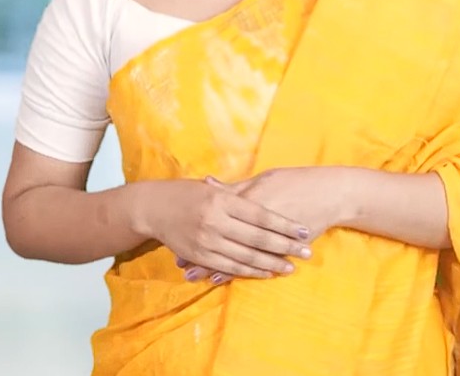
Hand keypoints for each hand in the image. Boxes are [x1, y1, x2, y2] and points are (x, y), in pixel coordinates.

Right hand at [137, 178, 313, 280]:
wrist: (153, 207)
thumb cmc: (187, 193)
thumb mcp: (214, 188)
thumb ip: (239, 193)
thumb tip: (267, 200)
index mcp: (223, 200)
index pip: (261, 215)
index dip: (284, 225)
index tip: (304, 231)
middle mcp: (216, 220)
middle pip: (258, 237)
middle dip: (285, 246)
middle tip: (306, 252)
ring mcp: (207, 240)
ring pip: (246, 256)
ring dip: (271, 263)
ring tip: (292, 266)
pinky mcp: (200, 255)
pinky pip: (230, 267)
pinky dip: (250, 271)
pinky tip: (266, 272)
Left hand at [177, 168, 351, 283]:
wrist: (328, 193)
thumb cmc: (295, 182)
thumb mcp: (262, 179)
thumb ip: (235, 186)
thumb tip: (209, 182)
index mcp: (247, 198)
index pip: (216, 216)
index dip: (197, 228)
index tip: (179, 240)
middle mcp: (252, 218)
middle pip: (220, 237)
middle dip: (200, 251)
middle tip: (180, 263)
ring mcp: (266, 234)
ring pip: (234, 253)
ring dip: (213, 265)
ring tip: (194, 275)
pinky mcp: (278, 245)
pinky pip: (253, 260)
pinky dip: (235, 270)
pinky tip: (220, 278)